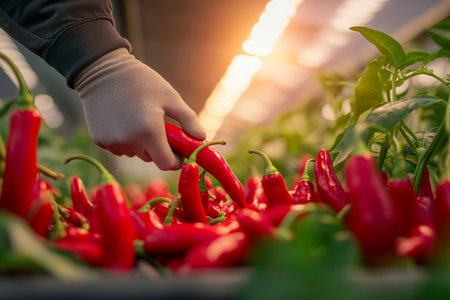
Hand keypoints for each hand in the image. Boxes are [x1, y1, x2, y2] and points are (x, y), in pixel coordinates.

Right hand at [73, 48, 205, 169]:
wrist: (102, 70)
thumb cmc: (142, 82)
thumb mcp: (171, 98)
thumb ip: (189, 120)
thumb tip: (202, 139)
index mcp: (149, 132)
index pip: (166, 164)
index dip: (175, 160)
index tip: (178, 151)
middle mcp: (129, 141)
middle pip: (150, 158)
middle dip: (158, 148)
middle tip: (159, 127)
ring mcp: (111, 142)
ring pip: (135, 153)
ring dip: (141, 144)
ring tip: (139, 119)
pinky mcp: (99, 140)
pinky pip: (119, 148)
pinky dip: (125, 140)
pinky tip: (123, 120)